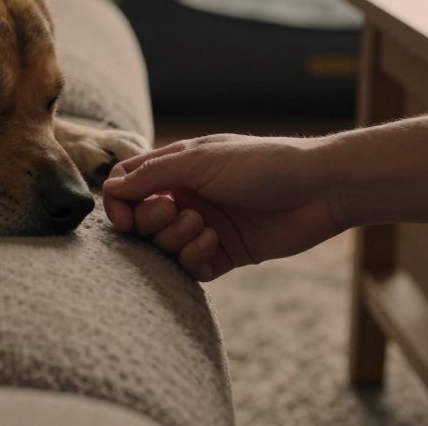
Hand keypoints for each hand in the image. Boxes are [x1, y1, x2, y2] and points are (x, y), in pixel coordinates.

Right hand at [102, 135, 342, 281]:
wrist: (317, 190)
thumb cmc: (261, 164)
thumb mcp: (200, 160)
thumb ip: (151, 175)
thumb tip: (110, 188)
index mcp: (177, 167)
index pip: (127, 186)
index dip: (119, 204)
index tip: (126, 218)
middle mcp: (187, 196)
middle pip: (142, 221)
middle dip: (151, 222)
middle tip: (174, 212)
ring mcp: (205, 225)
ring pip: (165, 247)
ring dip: (176, 240)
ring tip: (204, 226)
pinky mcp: (225, 252)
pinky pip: (192, 267)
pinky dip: (195, 258)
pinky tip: (215, 242)